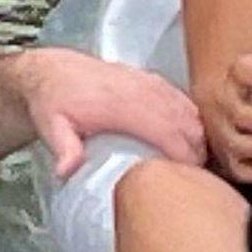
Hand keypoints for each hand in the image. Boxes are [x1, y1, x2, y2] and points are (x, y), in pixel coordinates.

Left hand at [15, 48, 203, 179]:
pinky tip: (193, 139)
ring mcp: (147, 82)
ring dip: (198, 137)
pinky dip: (192, 119)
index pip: (165, 131)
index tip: (193, 180)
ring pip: (187, 110)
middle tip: (199, 180)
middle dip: (198, 152)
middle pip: (185, 123)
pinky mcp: (150, 79)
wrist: (51, 70)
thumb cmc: (53, 101)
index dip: (184, 157)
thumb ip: (63, 148)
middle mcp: (139, 90)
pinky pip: (181, 99)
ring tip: (198, 165)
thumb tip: (66, 171)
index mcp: (120, 104)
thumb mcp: (51, 126)